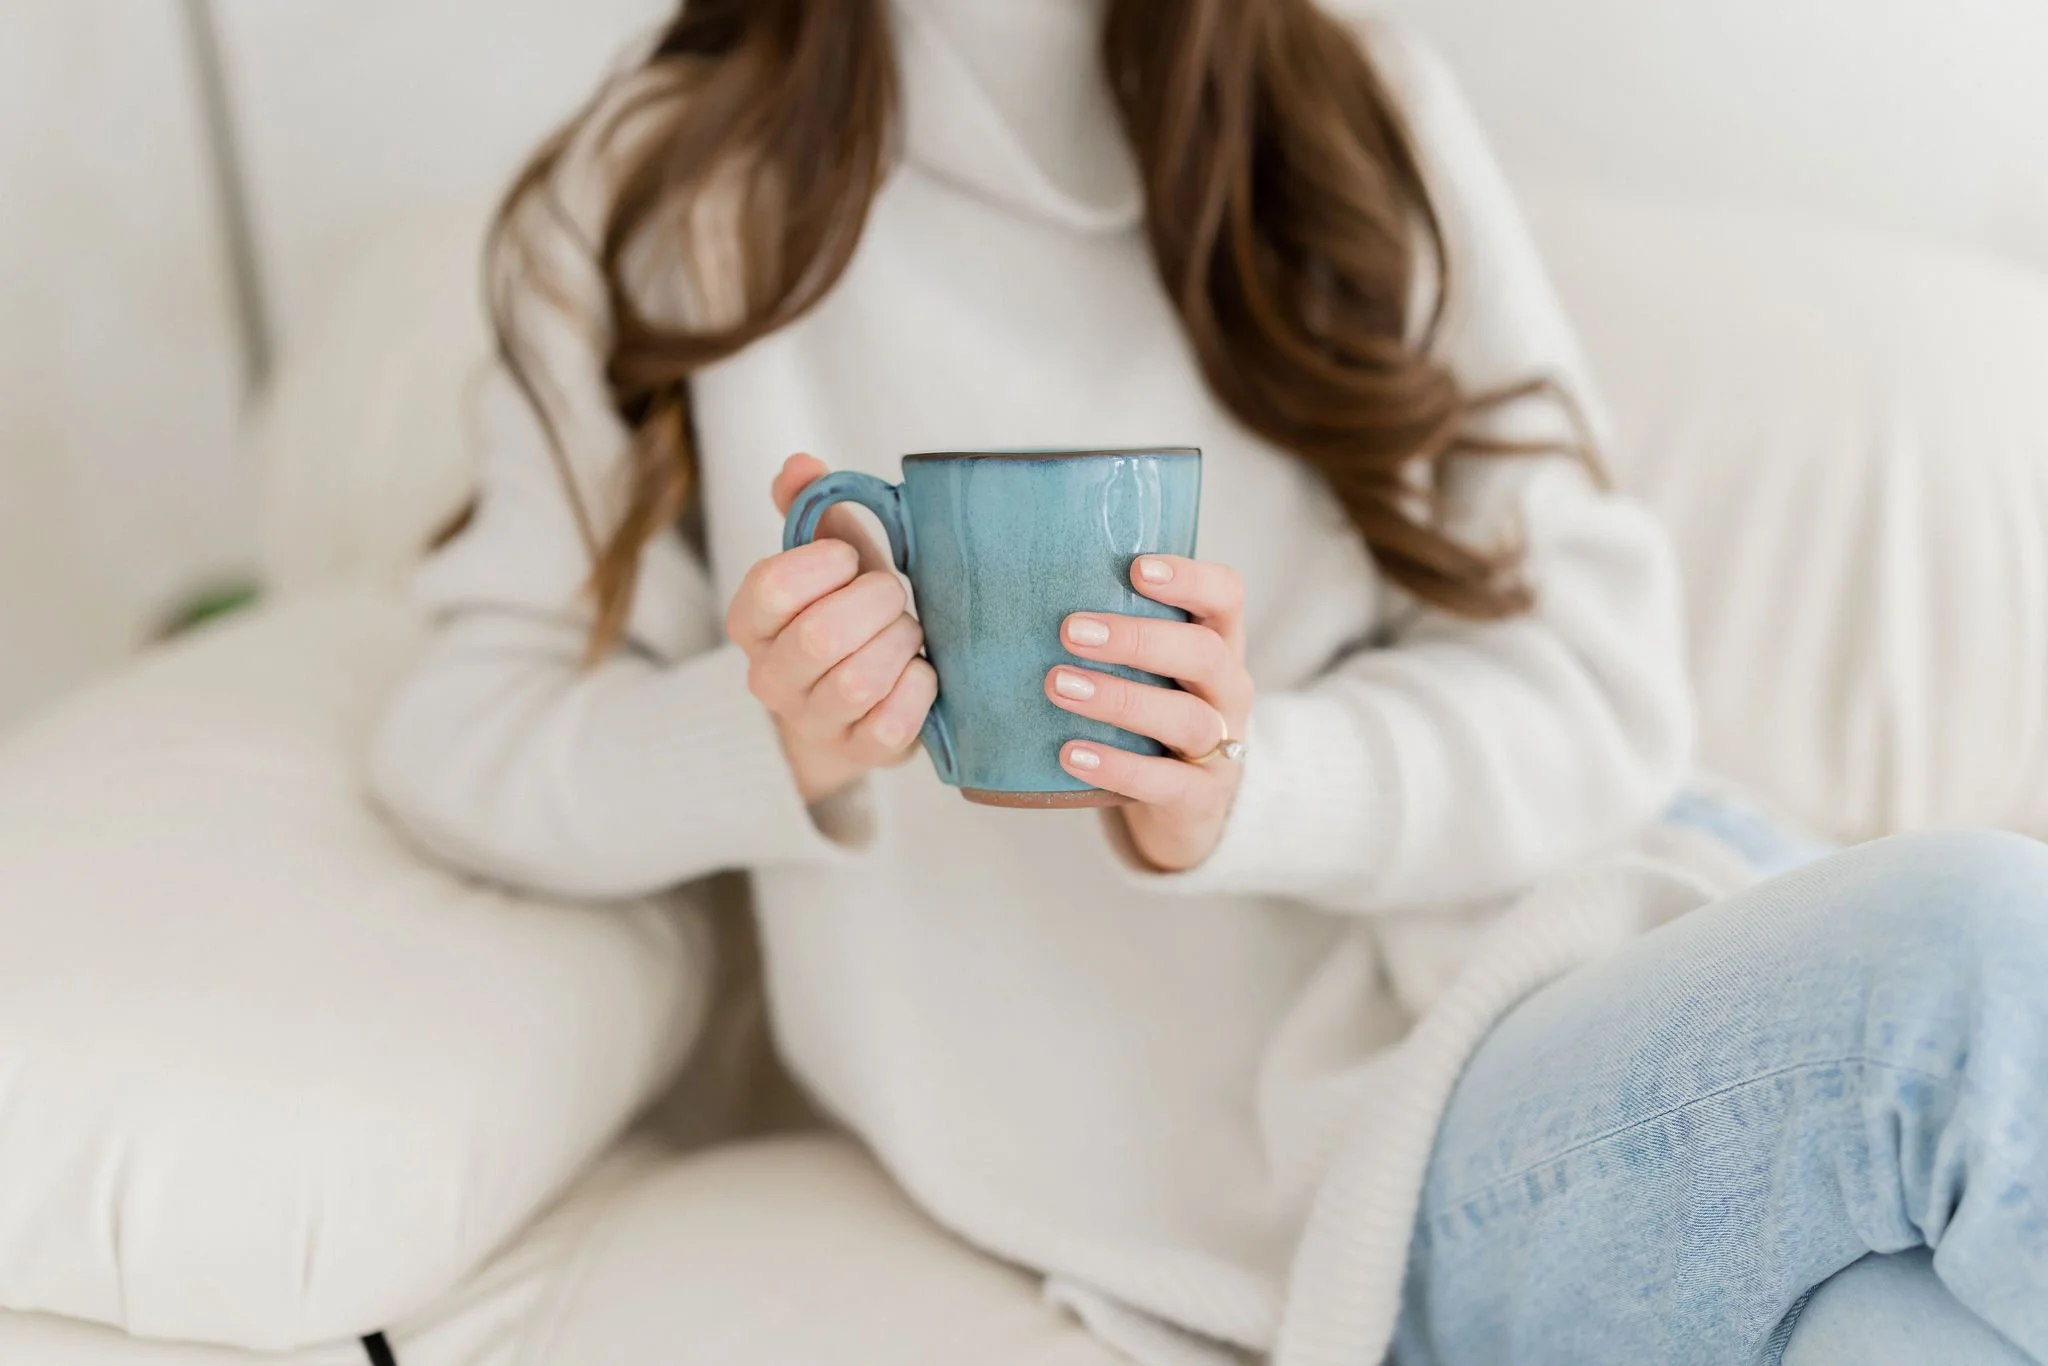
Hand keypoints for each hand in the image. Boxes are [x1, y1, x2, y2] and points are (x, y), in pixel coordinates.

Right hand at [729, 454, 936, 803]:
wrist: (863, 698)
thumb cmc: (850, 610)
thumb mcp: (831, 554)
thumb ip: (811, 505)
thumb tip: (801, 465)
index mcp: (750, 621)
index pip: (771, 587)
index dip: (826, 564)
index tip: (850, 559)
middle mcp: (769, 678)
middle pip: (820, 637)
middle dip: (876, 603)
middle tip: (893, 595)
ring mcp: (812, 722)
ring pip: (858, 682)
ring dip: (900, 644)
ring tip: (907, 632)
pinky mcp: (861, 754)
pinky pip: (892, 723)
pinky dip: (920, 687)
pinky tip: (921, 672)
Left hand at [1045, 556, 1252, 870]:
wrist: (1186, 804)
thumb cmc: (1150, 714)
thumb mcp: (1148, 668)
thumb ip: (1107, 630)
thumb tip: (997, 595)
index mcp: (1218, 643)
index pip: (1225, 596)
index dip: (1190, 578)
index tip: (1137, 569)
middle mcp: (1228, 689)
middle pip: (1204, 655)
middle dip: (1138, 640)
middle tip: (1070, 631)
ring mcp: (1222, 746)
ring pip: (1186, 718)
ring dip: (1120, 699)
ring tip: (1059, 686)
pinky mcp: (1202, 797)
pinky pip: (1166, 782)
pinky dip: (1119, 766)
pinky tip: (1071, 753)